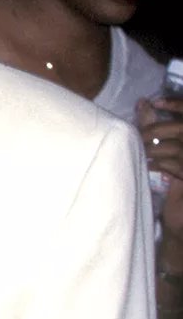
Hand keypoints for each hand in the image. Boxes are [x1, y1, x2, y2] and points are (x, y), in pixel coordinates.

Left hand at [140, 96, 182, 251]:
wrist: (180, 217)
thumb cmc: (171, 178)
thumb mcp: (164, 149)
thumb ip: (155, 125)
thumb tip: (143, 101)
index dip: (177, 104)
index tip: (156, 102)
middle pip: (180, 129)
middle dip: (155, 131)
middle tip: (139, 139)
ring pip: (175, 147)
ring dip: (153, 149)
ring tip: (142, 155)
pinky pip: (175, 165)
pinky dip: (159, 164)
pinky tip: (150, 167)